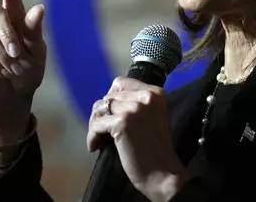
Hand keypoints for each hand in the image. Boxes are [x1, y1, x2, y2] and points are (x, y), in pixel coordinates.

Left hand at [88, 77, 189, 201]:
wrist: (163, 172)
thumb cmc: (156, 148)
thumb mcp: (153, 116)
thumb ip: (136, 103)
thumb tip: (107, 100)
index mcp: (155, 92)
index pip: (121, 83)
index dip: (111, 99)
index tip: (110, 115)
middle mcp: (146, 95)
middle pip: (108, 96)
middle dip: (102, 114)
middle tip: (102, 131)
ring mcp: (134, 108)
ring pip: (100, 108)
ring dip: (95, 125)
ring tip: (99, 140)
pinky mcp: (122, 122)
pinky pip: (97, 124)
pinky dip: (93, 136)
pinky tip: (96, 147)